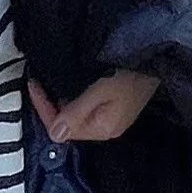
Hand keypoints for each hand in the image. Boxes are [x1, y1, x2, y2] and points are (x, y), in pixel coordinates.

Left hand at [29, 71, 159, 144]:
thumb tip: (54, 133)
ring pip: (76, 115)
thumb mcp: (101, 88)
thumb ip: (77, 110)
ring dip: (61, 100)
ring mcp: (111, 119)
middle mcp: (106, 129)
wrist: (158, 58)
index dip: (44, 108)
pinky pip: (86, 108)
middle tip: (38, 81)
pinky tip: (68, 84)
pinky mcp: (114, 108)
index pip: (63, 129)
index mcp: (102, 129)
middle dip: (50, 105)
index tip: (33, 85)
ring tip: (49, 80)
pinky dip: (73, 97)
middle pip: (68, 124)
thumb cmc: (131, 73)